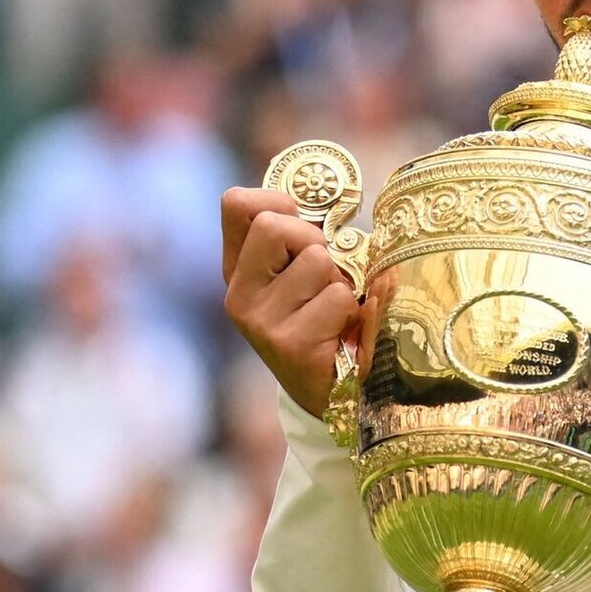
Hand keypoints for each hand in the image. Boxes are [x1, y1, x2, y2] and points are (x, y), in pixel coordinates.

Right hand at [221, 187, 359, 415]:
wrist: (328, 391)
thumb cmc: (323, 319)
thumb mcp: (302, 274)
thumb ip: (300, 238)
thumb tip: (331, 200)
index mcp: (237, 269)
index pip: (236, 204)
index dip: (277, 201)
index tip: (302, 225)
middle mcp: (239, 294)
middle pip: (274, 225)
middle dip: (314, 240)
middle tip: (327, 274)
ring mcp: (260, 321)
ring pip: (316, 260)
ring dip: (340, 280)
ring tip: (336, 308)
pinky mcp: (290, 344)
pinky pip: (338, 297)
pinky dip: (354, 310)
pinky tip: (343, 332)